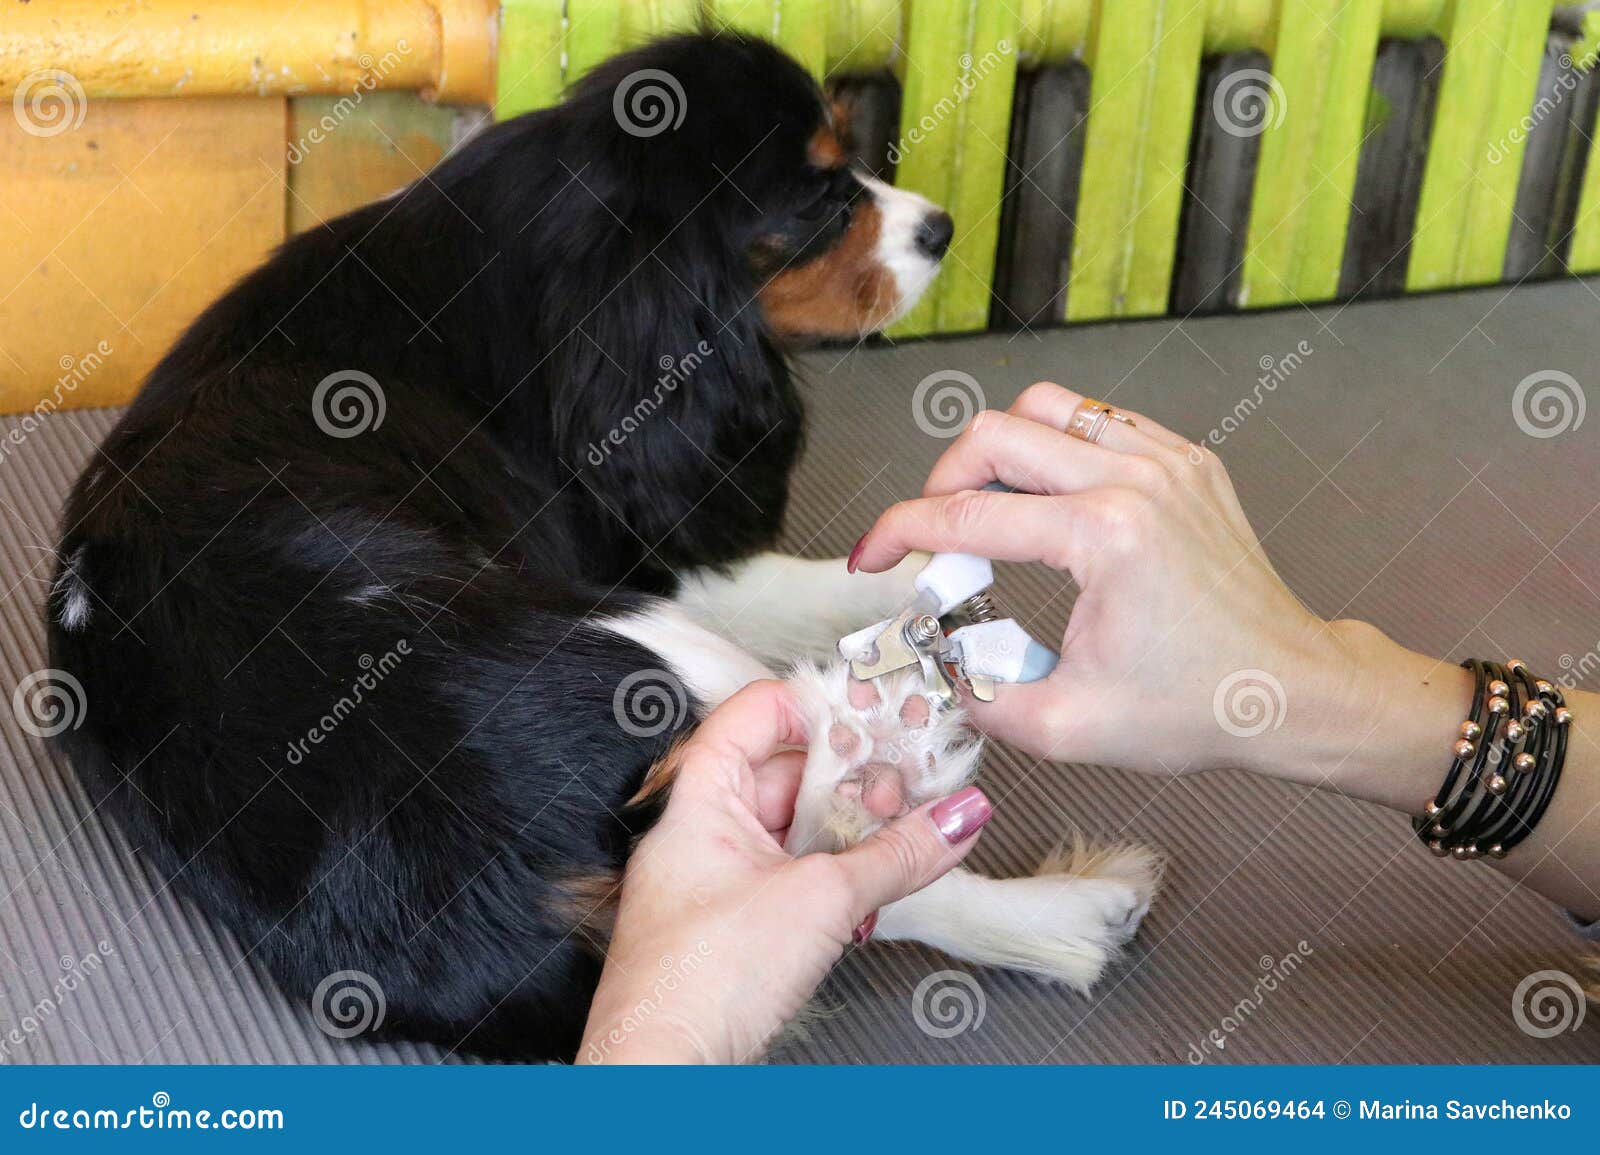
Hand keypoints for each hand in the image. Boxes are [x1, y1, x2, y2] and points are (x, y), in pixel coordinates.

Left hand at [578, 680, 990, 1063]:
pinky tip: (877, 879)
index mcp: (699, 799)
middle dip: (853, 776)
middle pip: (787, 773)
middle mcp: (701, 833)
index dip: (816, 705)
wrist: (663, 1073)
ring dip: (853, 828)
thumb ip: (899, 854)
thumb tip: (955, 819)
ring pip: (796, 828)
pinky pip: (794, 874)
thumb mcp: (822, 900)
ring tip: (908, 827)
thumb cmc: (697, 982)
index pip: (755, 713)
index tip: (876, 713)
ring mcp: (716, 880)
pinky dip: (838, 872)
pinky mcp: (734, 925)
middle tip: (912, 777)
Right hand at [851, 381, 1369, 778]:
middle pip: (996, 433)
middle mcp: (1135, 479)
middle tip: (930, 535)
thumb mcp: (1067, 727)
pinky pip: (1099, 421)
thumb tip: (933, 667)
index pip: (967, 514)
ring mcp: (1167, 461)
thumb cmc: (1197, 709)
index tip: (871, 558)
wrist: (1291, 690)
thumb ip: (980, 698)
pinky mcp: (1186, 461)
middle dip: (940, 481)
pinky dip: (1057, 449)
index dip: (898, 534)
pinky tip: (1050, 502)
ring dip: (998, 450)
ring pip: (1046, 407)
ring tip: (985, 507)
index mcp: (1104, 536)